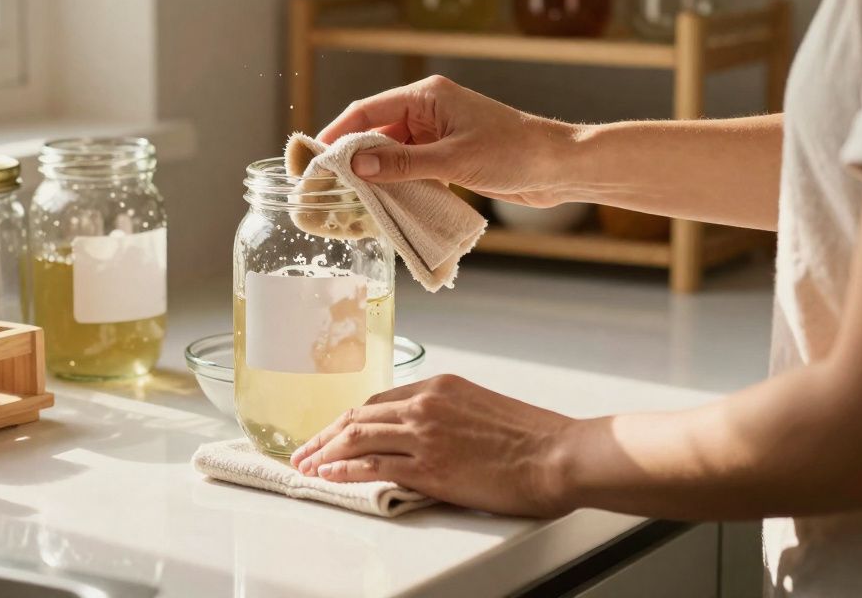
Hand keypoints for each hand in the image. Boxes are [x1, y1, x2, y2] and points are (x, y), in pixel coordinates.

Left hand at [289, 374, 574, 516]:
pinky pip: (373, 467)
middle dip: (325, 436)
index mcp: (438, 386)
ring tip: (306, 466)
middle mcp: (425, 405)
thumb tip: (423, 433)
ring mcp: (424, 435)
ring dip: (325, 453)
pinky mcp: (429, 467)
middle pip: (358, 418)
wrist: (557, 455)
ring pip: (357, 439)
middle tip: (303, 451)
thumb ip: (446, 414)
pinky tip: (329, 476)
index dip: (348, 420)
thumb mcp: (481, 408)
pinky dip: (344, 471)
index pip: (377, 401)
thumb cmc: (531, 437)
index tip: (332, 432)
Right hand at [317, 75, 575, 206]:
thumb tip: (355, 165)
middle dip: (352, 160)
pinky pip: (410, 168)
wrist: (559, 167)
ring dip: (375, 176)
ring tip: (350, 203)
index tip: (314, 160)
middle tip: (327, 188)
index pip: (366, 111)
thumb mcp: (453, 160)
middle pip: (374, 133)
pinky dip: (396, 185)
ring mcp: (437, 134)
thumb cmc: (514, 153)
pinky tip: (384, 206)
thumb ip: (403, 164)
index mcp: (426, 97)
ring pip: (391, 154)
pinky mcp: (448, 156)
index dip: (336, 134)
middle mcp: (428, 111)